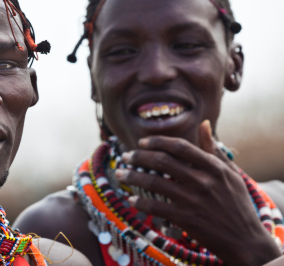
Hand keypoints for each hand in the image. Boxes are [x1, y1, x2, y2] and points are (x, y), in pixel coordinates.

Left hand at [115, 120, 280, 265]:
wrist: (246, 241)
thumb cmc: (237, 204)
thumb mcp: (231, 173)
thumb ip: (213, 149)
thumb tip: (204, 124)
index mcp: (213, 167)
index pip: (179, 146)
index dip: (157, 141)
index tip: (142, 142)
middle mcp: (203, 181)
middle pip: (162, 161)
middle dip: (138, 157)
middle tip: (126, 156)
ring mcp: (193, 200)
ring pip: (154, 183)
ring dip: (132, 177)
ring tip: (120, 174)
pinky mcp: (186, 219)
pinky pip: (156, 207)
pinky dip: (140, 203)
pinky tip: (132, 200)